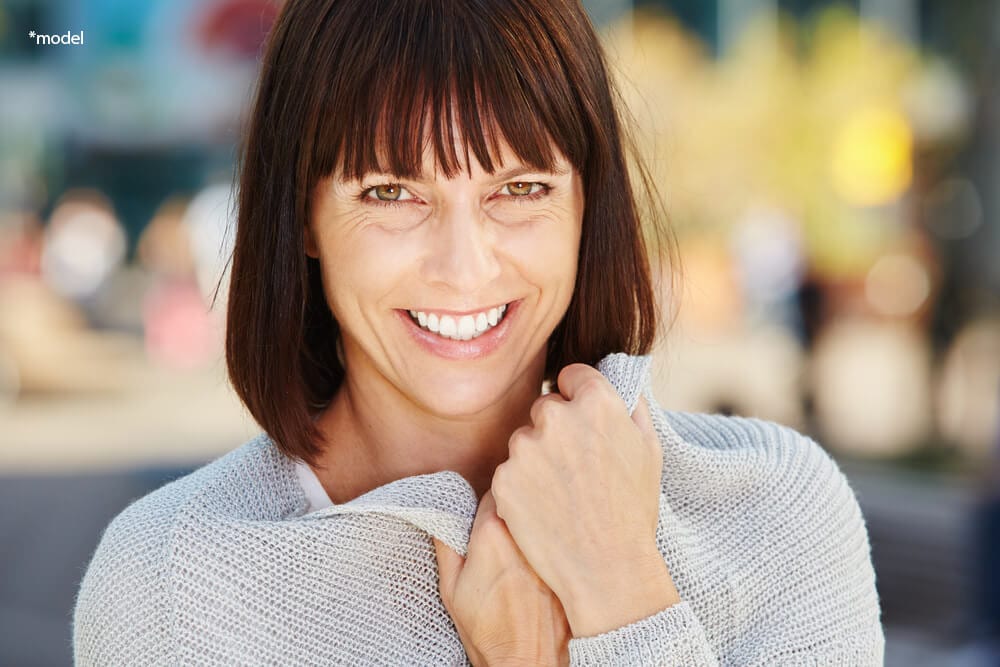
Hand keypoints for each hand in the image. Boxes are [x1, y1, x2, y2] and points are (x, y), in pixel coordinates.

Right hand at [434, 490, 570, 666]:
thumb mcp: (451, 590)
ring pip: (543, 522)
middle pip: (522, 504)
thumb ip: (446, 545)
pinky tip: (548, 568)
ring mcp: (551, 550)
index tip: (486, 519)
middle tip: (507, 535)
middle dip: (515, 511)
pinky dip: (555, 549)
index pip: (493, 494)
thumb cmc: (486, 631)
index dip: (489, 505)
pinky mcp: (570, 566)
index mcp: (491, 535)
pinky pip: (561, 543)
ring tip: (526, 554)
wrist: (525, 663)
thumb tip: (442, 516)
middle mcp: (525, 537)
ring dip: (535, 530)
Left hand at [491, 364, 680, 637]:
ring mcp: (526, 448)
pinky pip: (509, 471)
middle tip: (575, 469)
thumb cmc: (633, 510)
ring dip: (536, 459)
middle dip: (555, 430)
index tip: (581, 420)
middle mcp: (557, 418)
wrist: (607, 568)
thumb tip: (620, 382)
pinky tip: (544, 509)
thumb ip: (633, 406)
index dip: (577, 395)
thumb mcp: (649, 450)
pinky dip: (520, 487)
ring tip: (562, 495)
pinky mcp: (504, 478)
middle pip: (544, 408)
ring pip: (524, 441)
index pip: (572, 375)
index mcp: (597, 403)